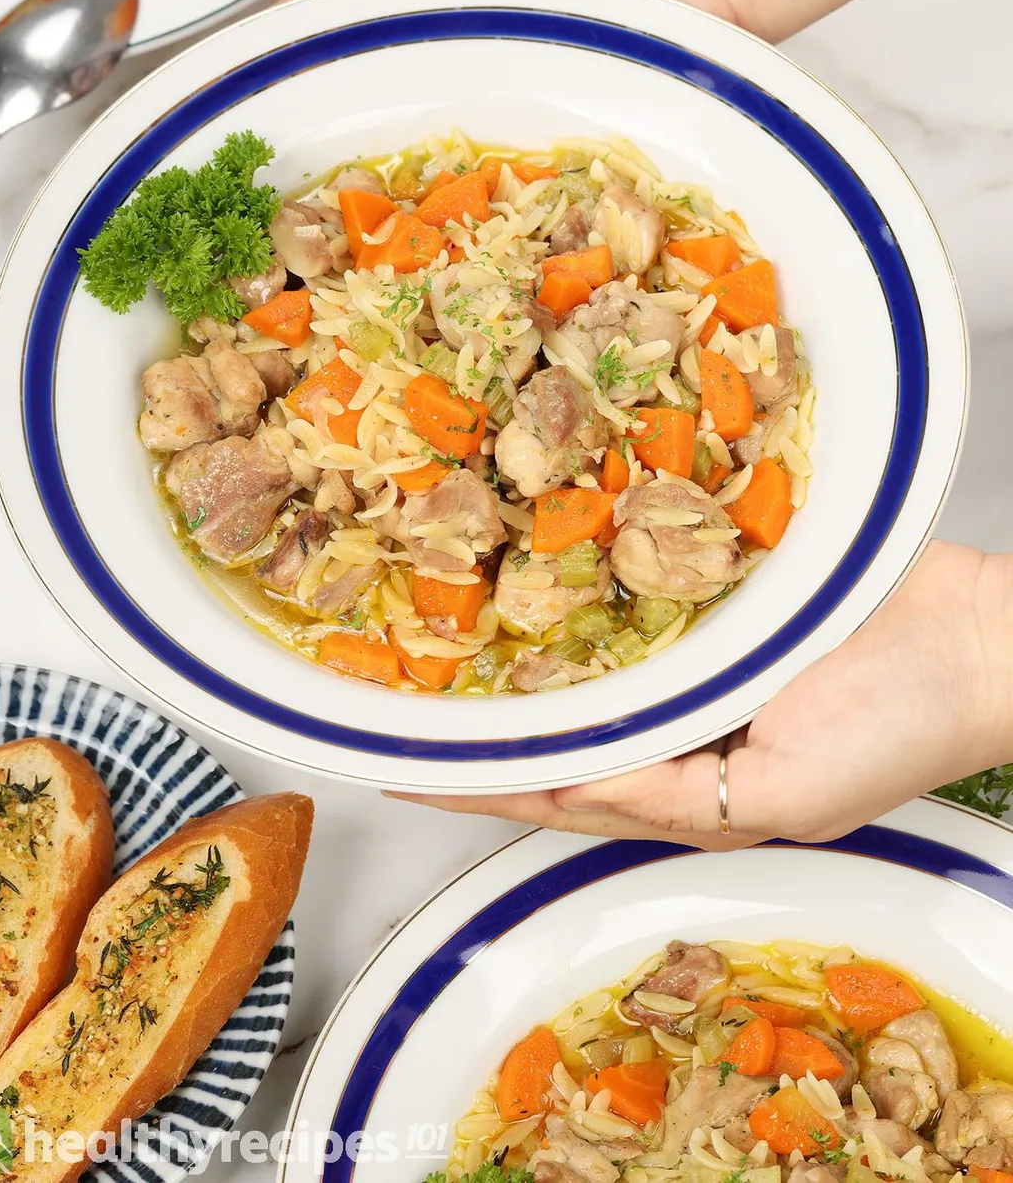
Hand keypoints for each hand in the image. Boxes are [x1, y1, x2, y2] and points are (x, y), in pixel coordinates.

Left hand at [395, 543, 1012, 848]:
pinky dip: (586, 589)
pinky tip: (543, 563)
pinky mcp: (723, 603)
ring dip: (525, 656)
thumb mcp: (787, 790)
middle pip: (562, 727)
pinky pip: (638, 595)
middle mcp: (687, 729)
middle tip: (403, 703)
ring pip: (589, 663)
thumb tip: (576, 776)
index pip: (563, 790)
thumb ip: (680, 794)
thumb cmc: (907, 724)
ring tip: (449, 639)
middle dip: (485, 722)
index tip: (407, 771)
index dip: (483, 782)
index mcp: (698, 793)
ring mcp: (703, 662)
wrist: (986, 637)